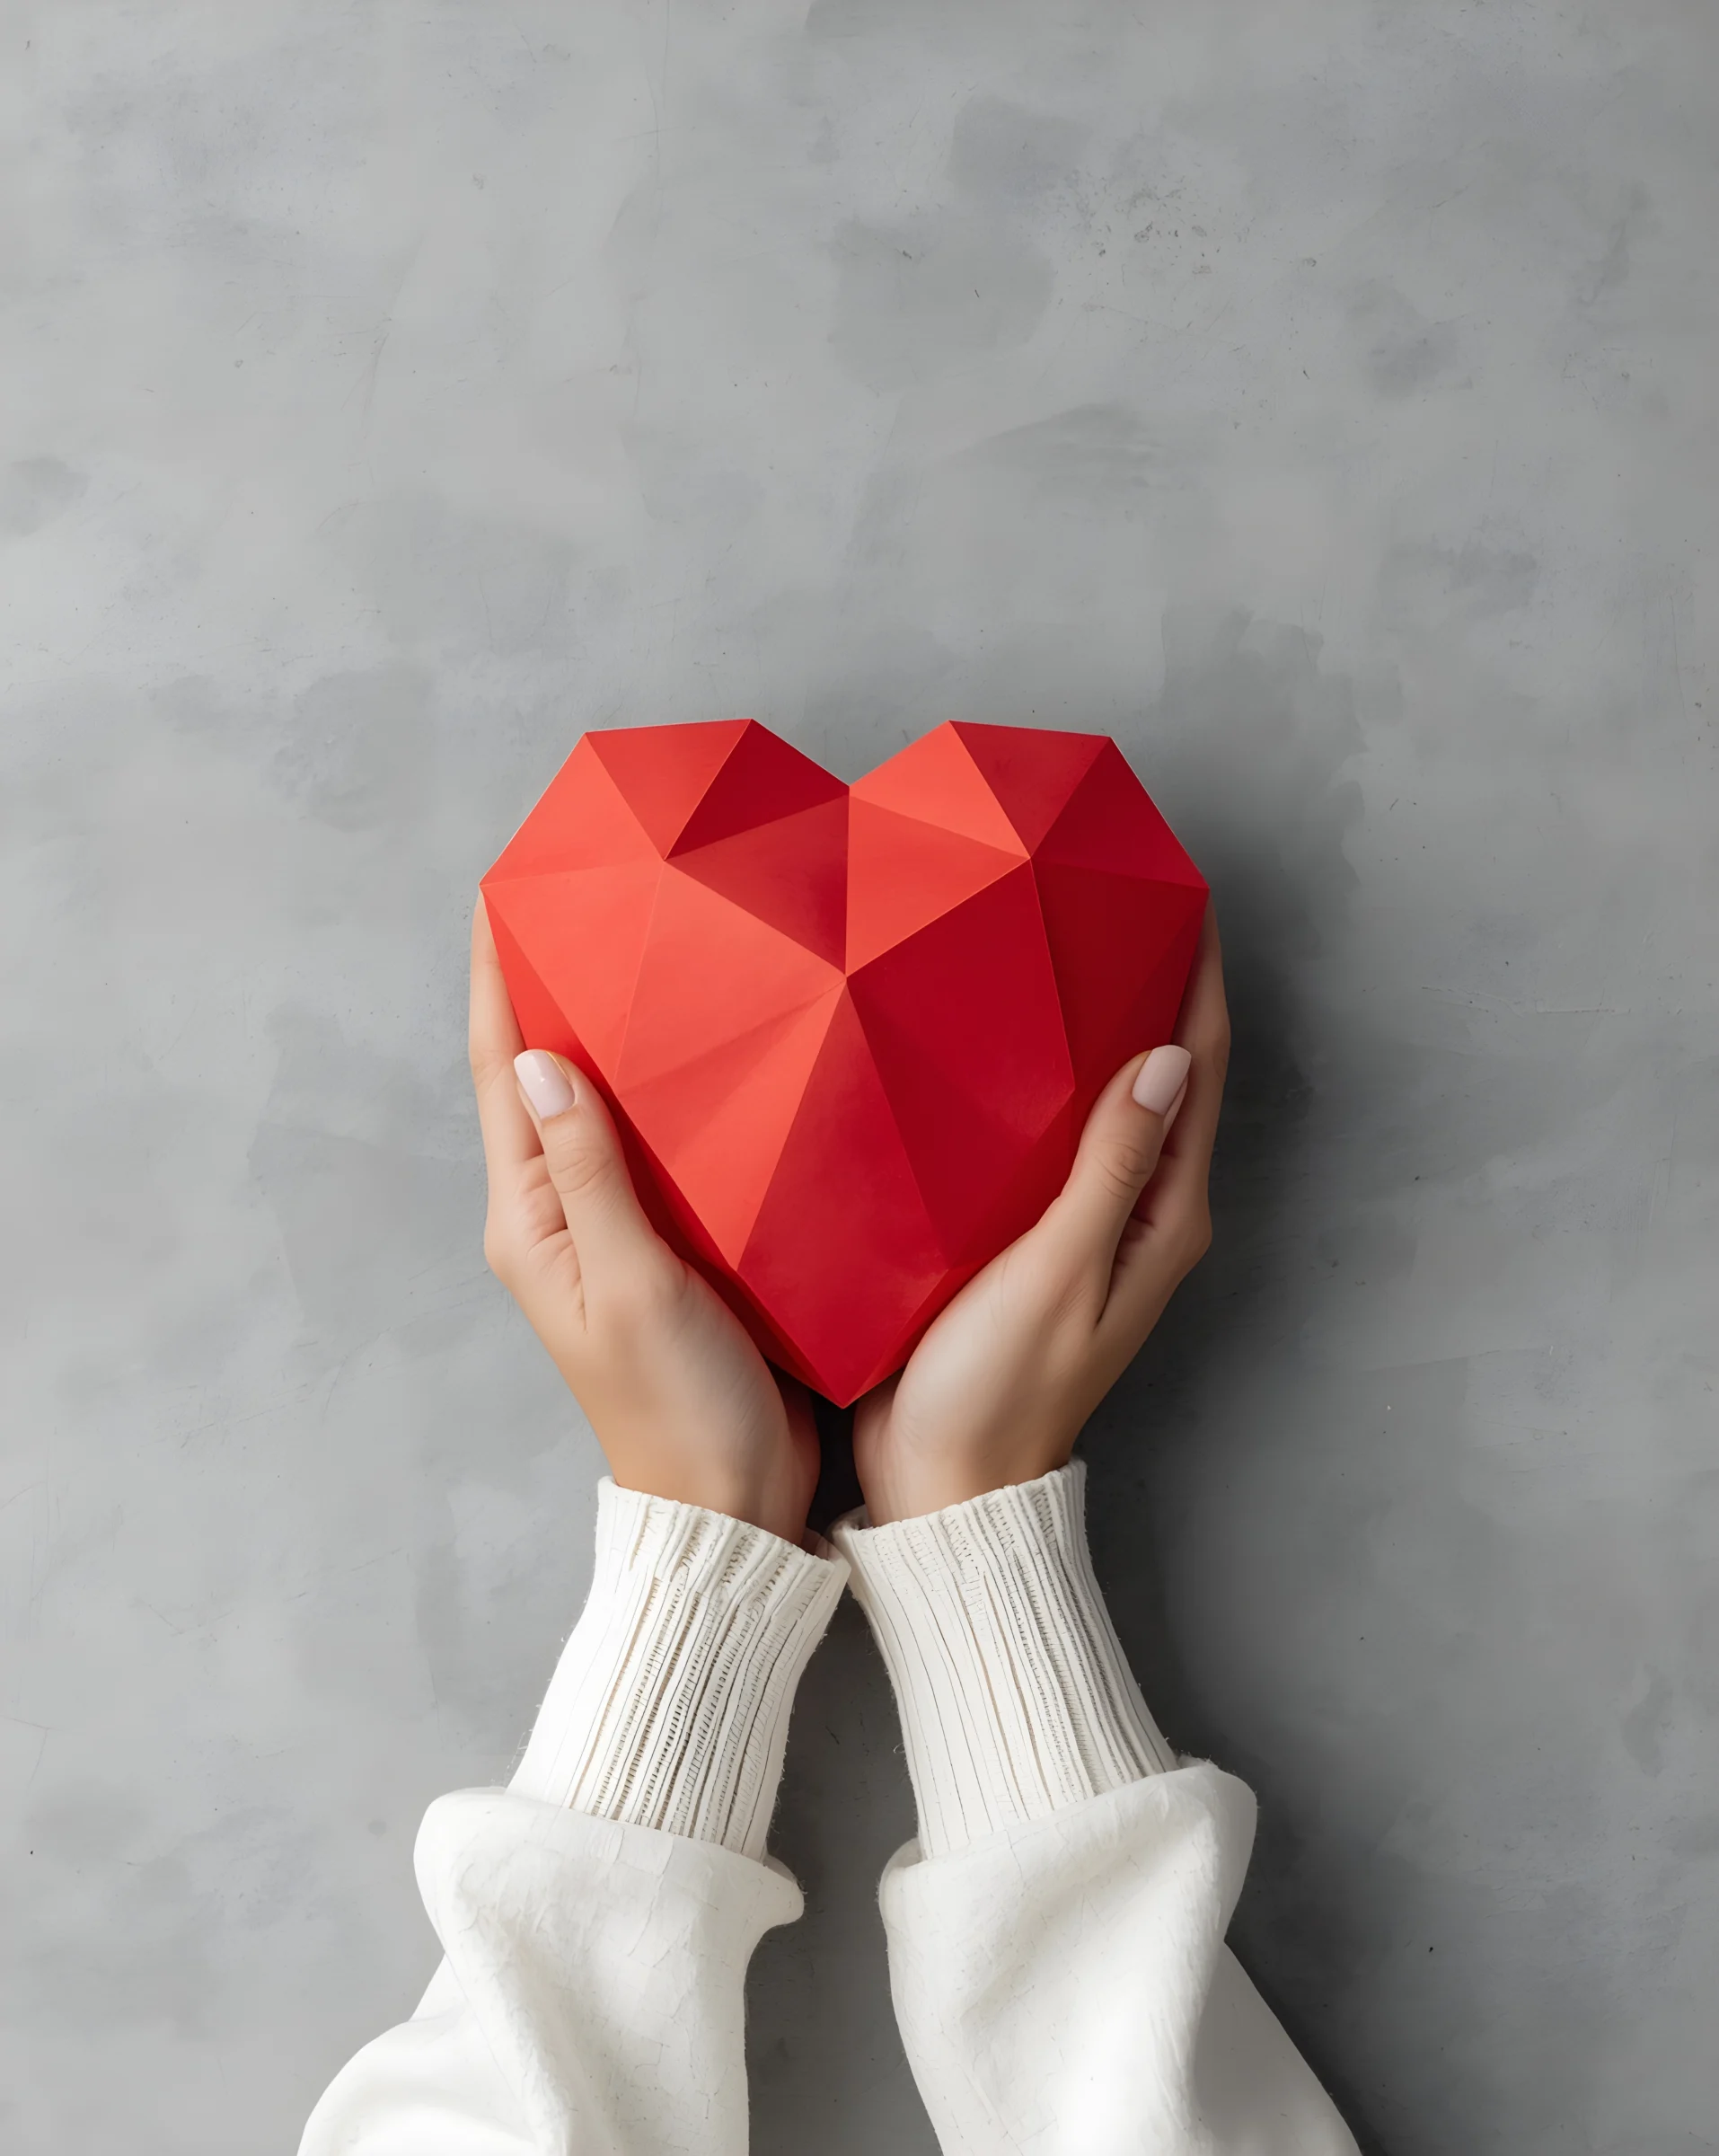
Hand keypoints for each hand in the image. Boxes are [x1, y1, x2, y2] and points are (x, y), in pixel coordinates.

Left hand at [469, 898, 819, 1543]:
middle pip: (540, 1076)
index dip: (495, 981)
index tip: (498, 894)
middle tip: (577, 895)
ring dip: (607, 1028)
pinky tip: (697, 1047)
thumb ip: (591, 1172)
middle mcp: (558, 1215)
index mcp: (530, 1220)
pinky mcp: (668, 1243)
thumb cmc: (677, 1405)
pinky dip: (664, 1085)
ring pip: (599, 1104)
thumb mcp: (631, 1283)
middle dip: (548, 985)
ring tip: (634, 943)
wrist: (731, 1498)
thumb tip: (537, 1058)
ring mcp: (612, 1229)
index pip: (500, 1074)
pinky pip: (653, 1143)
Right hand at [853, 910, 1229, 1524]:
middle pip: (1162, 1077)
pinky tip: (997, 1044)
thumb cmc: (1000, 1388)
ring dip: (1095, 1028)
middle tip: (1113, 898)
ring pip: (1105, 1101)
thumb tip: (1166, 1057)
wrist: (941, 1485)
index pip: (1199, 1072)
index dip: (1199, 981)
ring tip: (1059, 944)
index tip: (1185, 895)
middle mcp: (1141, 1214)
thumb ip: (1112, 1167)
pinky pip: (1050, 1136)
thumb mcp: (1061, 1269)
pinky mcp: (1028, 1235)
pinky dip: (1040, 1081)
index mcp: (1167, 1217)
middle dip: (1151, 987)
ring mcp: (1088, 1226)